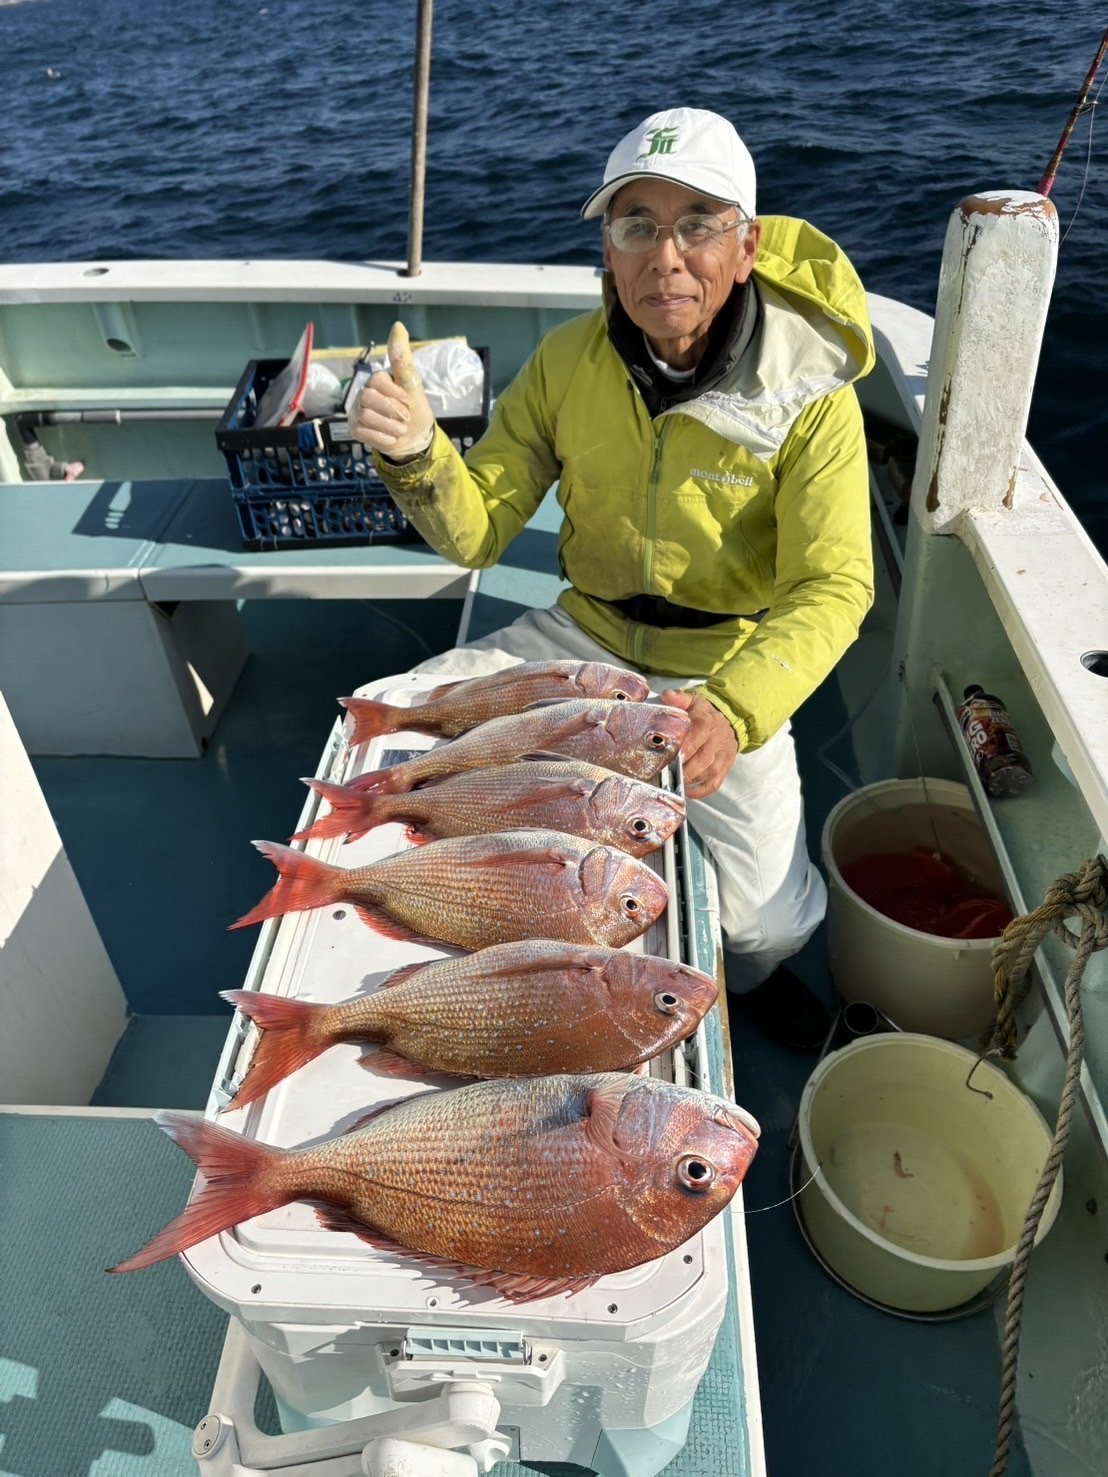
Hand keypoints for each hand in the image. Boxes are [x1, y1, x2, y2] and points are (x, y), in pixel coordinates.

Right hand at [348, 321, 435, 458]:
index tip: (408, 402)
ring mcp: (357, 412)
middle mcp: (364, 394)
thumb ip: (402, 357)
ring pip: (366, 416)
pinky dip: (383, 438)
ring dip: (390, 426)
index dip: (395, 394)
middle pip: (368, 398)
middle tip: (405, 418)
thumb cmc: (414, 409)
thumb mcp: (412, 383)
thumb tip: (398, 325)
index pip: (377, 381)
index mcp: (377, 381)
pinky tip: (391, 437)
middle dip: (393, 411)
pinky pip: (364, 432)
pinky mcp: (356, 430)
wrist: (416, 438)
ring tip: (400, 429)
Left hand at [660, 688, 737, 797]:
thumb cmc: (704, 713)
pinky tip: (686, 792)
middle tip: (665, 774)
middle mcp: (717, 741)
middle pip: (703, 759)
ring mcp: (723, 756)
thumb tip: (667, 696)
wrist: (730, 718)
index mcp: (707, 723)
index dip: (685, 748)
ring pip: (709, 773)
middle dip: (684, 769)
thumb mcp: (693, 700)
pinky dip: (701, 792)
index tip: (671, 756)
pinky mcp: (725, 768)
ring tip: (671, 783)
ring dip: (690, 781)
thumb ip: (679, 698)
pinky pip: (715, 784)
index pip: (698, 736)